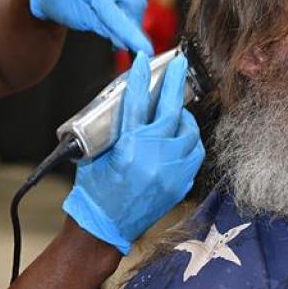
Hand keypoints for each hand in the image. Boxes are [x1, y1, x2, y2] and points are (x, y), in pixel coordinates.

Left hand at [29, 0, 152, 54]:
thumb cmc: (63, 1)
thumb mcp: (79, 20)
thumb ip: (105, 29)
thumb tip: (127, 43)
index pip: (116, 17)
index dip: (132, 35)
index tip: (147, 51)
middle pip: (135, 5)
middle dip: (131, 21)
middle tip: (117, 32)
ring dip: (132, 10)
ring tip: (112, 12)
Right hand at [62, 52, 204, 253]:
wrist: (103, 228)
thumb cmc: (94, 192)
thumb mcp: (96, 153)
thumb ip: (114, 129)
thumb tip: (129, 103)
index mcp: (128, 149)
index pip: (137, 103)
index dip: (141, 78)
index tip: (144, 60)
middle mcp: (153, 160)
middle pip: (172, 112)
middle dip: (176, 85)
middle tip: (180, 66)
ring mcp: (170, 174)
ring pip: (189, 134)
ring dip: (183, 119)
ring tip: (175, 113)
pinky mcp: (179, 186)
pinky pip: (192, 156)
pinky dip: (188, 143)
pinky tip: (180, 139)